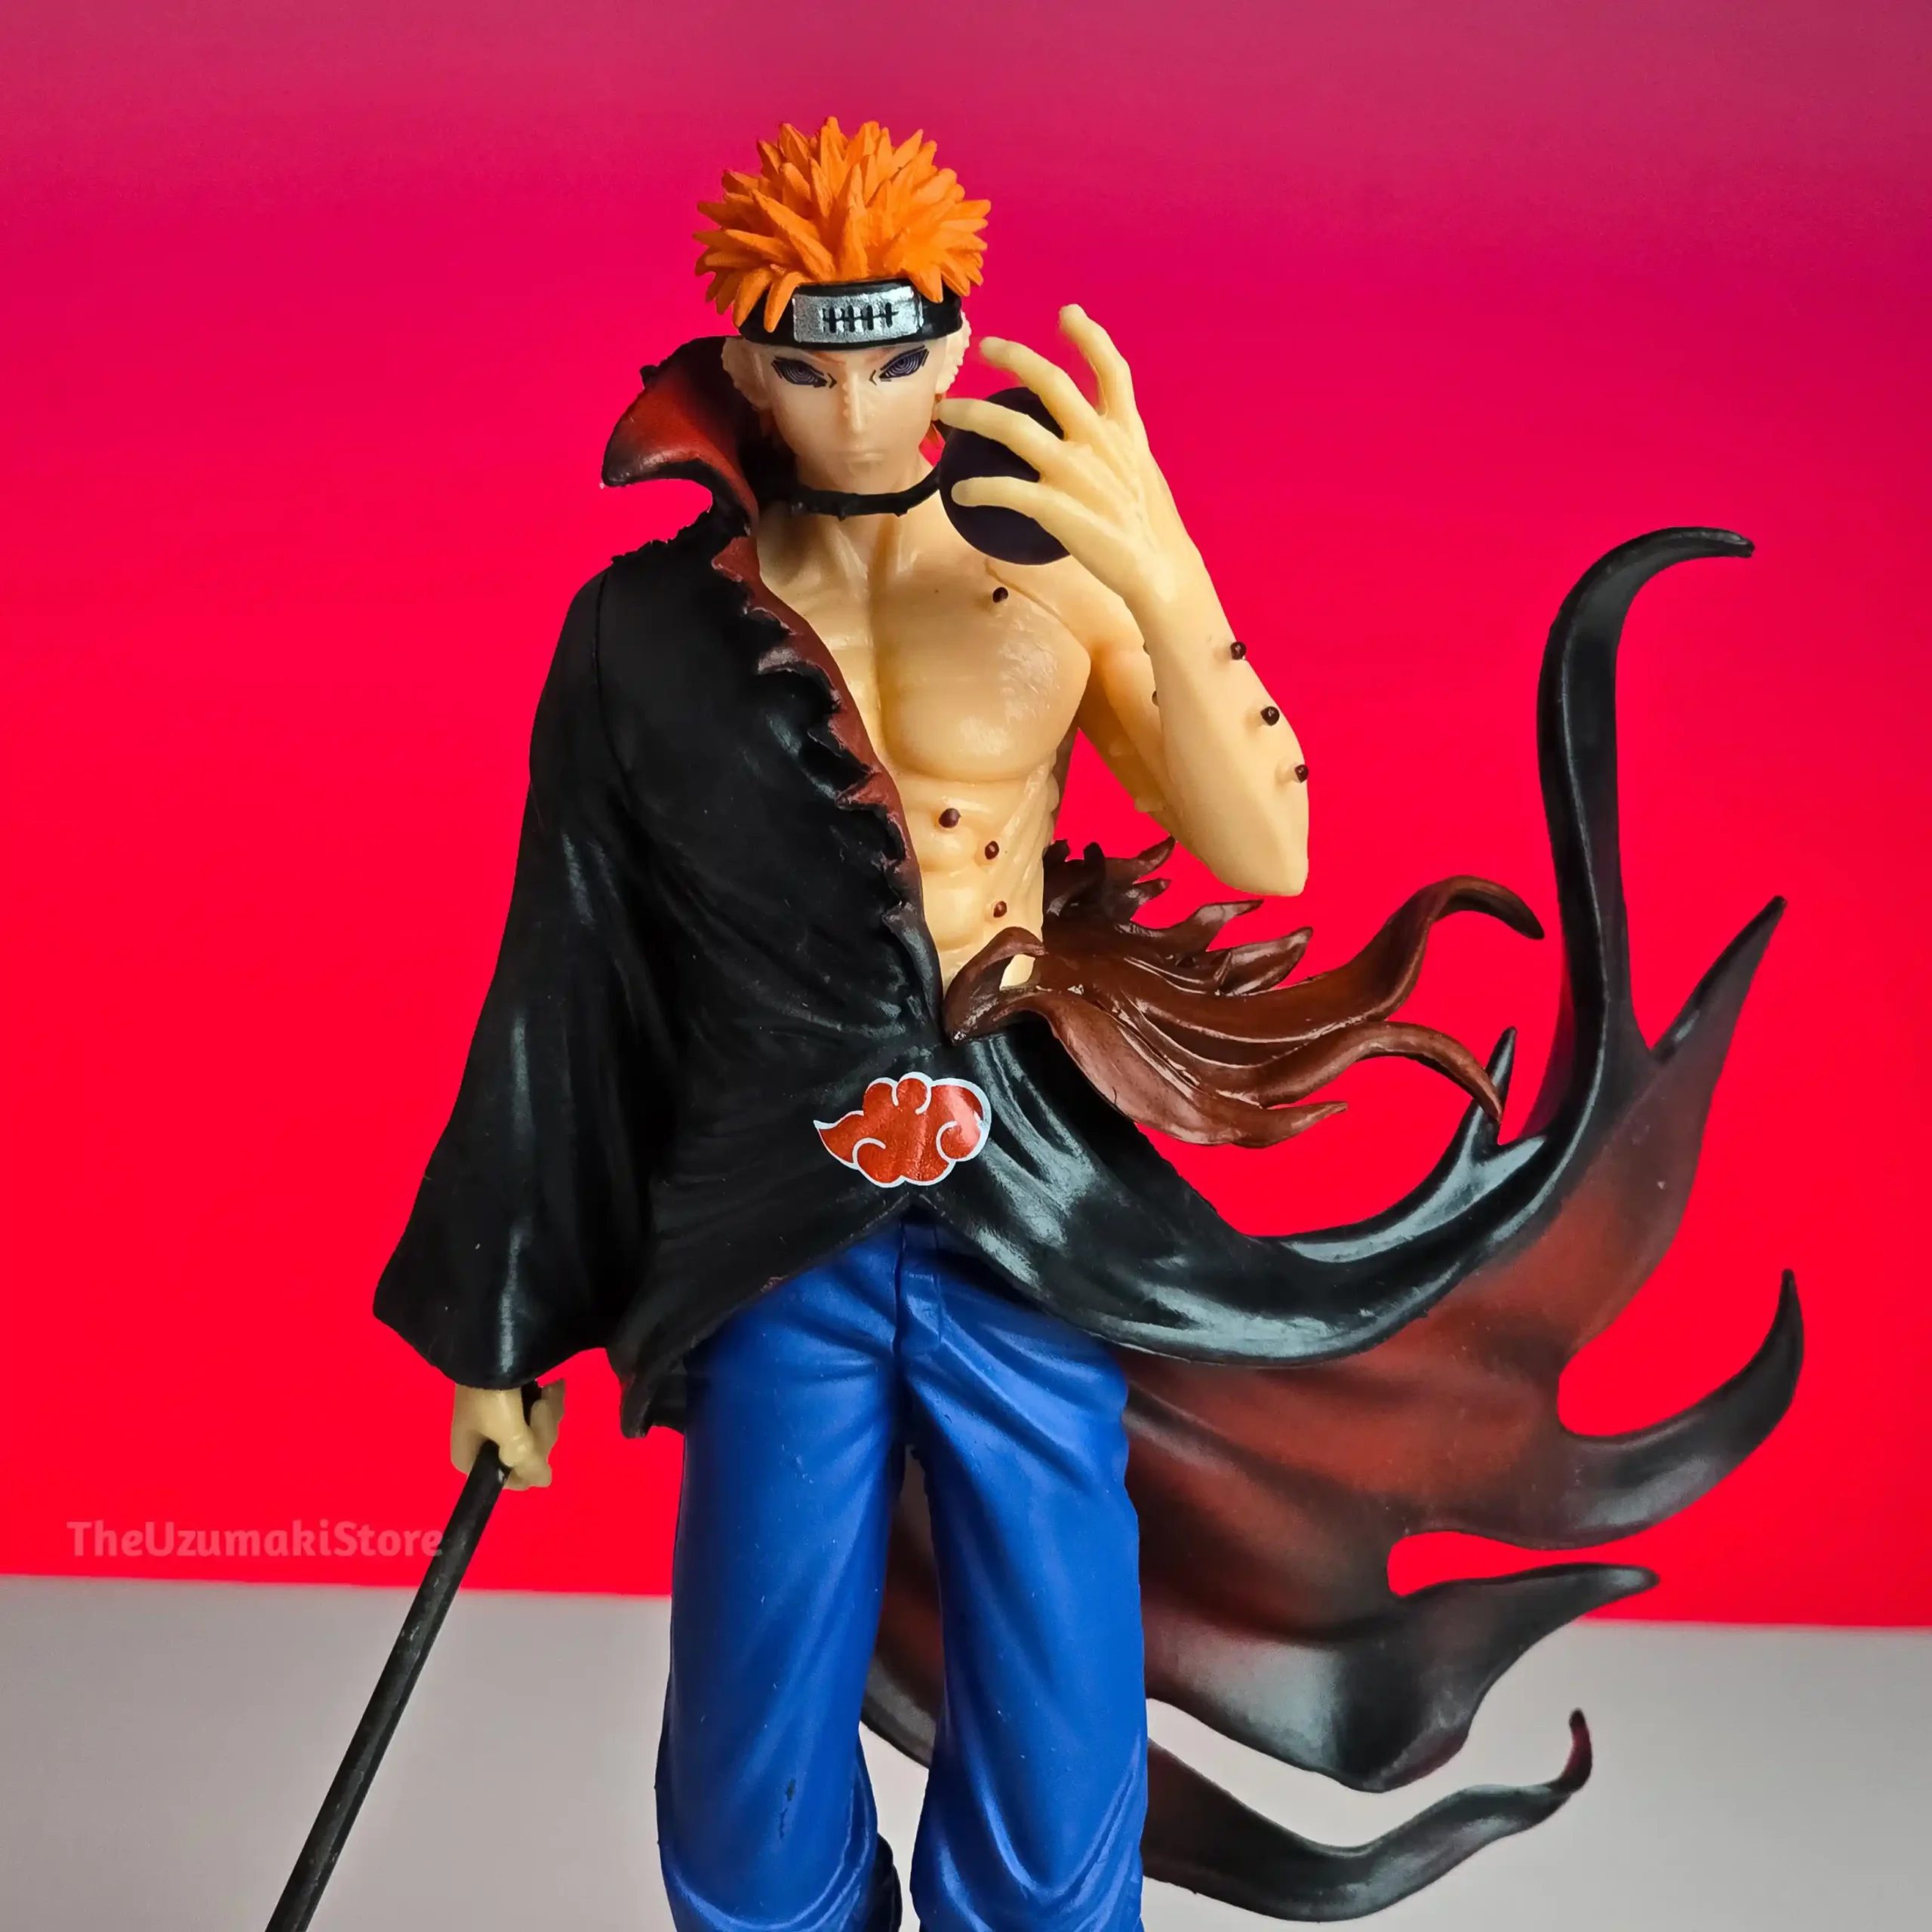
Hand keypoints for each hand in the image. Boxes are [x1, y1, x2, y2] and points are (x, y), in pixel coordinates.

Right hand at [451, 1381, 563, 1490]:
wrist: (489, 1347)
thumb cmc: (492, 1398)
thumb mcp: (510, 1436)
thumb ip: (528, 1463)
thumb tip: (543, 1482)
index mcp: (472, 1461)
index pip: (511, 1481)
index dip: (529, 1466)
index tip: (534, 1444)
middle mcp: (484, 1445)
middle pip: (528, 1455)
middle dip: (541, 1430)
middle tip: (540, 1408)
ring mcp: (499, 1423)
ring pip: (538, 1432)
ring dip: (548, 1410)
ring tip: (547, 1391)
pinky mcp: (513, 1402)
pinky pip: (539, 1412)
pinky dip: (549, 1399)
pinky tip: (553, 1386)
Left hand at [936, 305, 1213, 622]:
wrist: (1159, 571)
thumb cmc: (1149, 529)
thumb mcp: (1141, 475)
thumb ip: (1115, 451)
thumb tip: (1089, 445)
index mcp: (1126, 431)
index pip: (1111, 369)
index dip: (1089, 337)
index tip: (1067, 313)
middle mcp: (1099, 441)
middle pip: (1051, 382)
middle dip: (1014, 356)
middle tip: (986, 347)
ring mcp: (1075, 473)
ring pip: (1013, 429)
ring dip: (973, 415)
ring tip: (947, 412)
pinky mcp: (1056, 507)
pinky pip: (1004, 490)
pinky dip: (976, 488)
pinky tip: (959, 492)